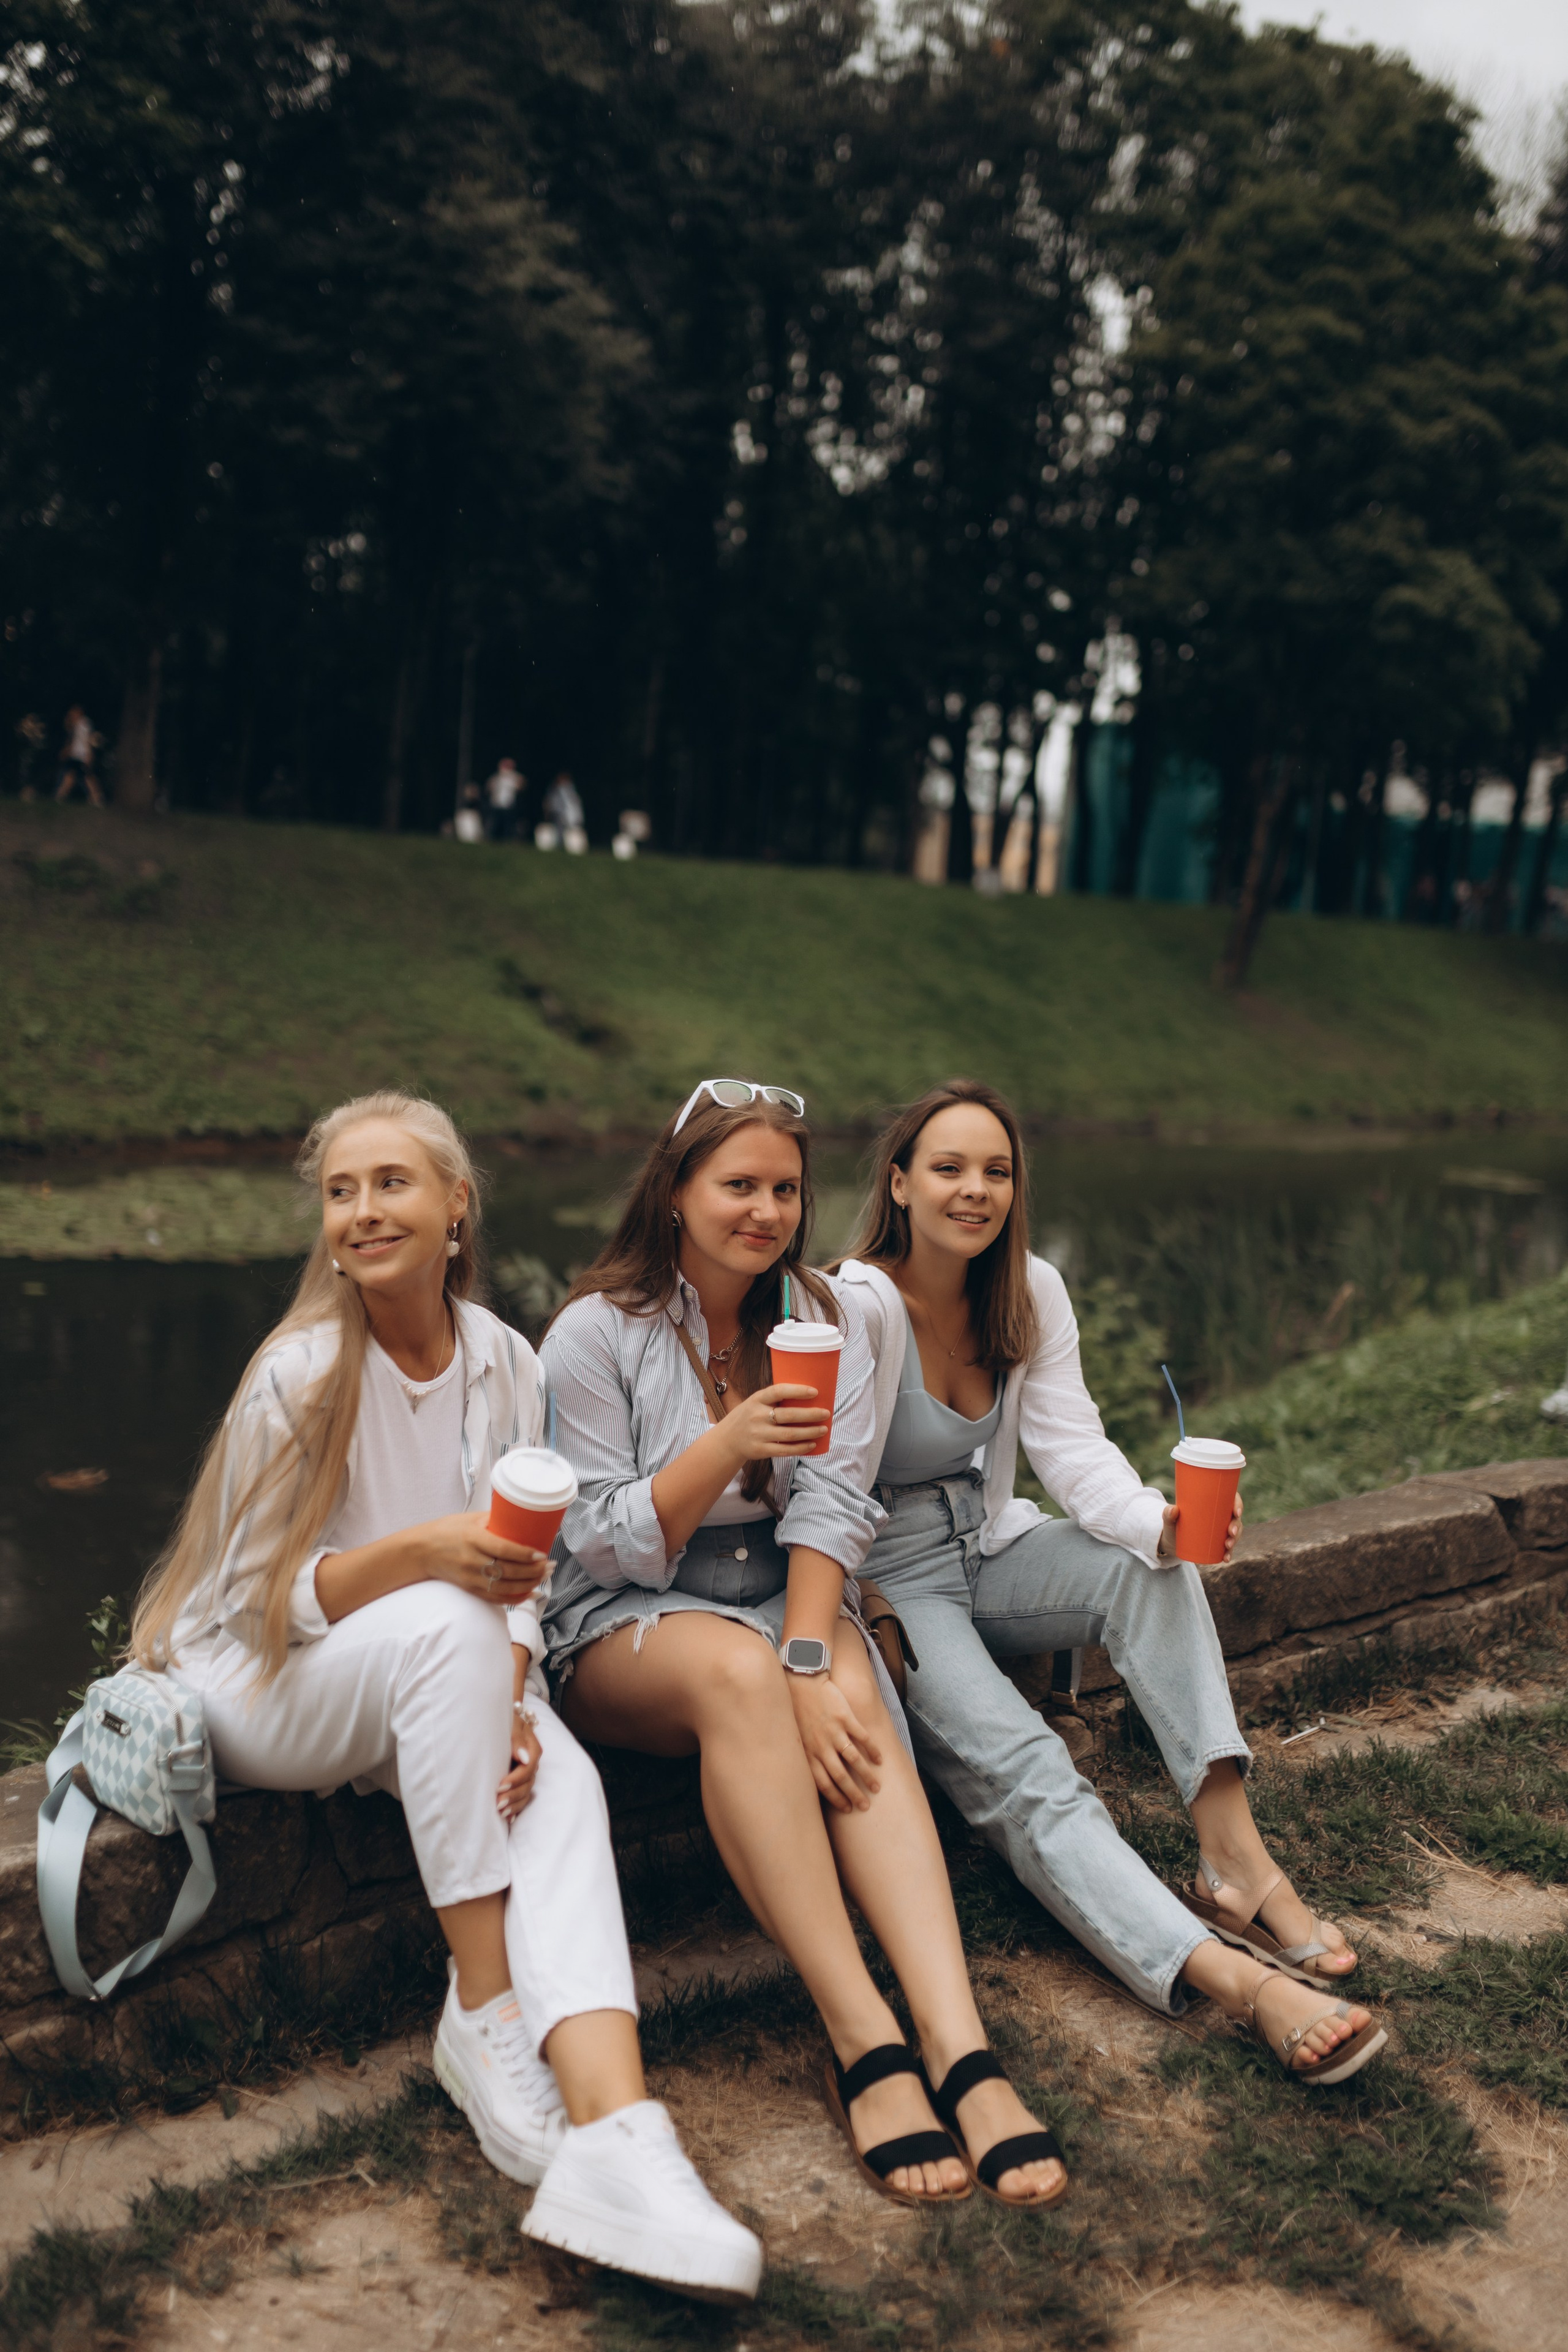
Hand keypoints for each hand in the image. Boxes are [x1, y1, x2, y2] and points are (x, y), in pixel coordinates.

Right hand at [412, 1511, 549, 1604]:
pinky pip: (495, 1598)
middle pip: (508, 1571)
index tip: (542, 1554)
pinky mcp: (469, 1589)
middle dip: (533, 1571)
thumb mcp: (471, 1519)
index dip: (526, 1554)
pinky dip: (515, 1598)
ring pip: (505, 1588)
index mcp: (473, 1539)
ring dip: (529, 1585)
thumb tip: (523, 1520)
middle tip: (551, 1566)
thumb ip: (495, 1521)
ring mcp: (470, 1578)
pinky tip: (530, 1594)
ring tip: (544, 1577)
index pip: (504, 1550)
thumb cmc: (447, 1530)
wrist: (421, 1550)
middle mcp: (472, 1561)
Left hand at [498, 1705, 541, 1819]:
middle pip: (528, 1783)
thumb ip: (516, 1738)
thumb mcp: (511, 1723)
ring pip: (526, 1792)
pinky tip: (508, 1818)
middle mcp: (532, 1762)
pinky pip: (523, 1796)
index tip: (499, 1786)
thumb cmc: (506, 1719)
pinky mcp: (520, 1779)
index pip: (528, 1768)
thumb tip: (524, 1758)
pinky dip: (517, 1807)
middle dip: (513, 1795)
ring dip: (515, 1804)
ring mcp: (527, 1772)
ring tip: (502, 1813)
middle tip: (498, 1805)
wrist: (504, 1718)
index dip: (515, 1779)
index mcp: (532, 1748)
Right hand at [718, 1382, 830, 1466]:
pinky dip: (801, 1448)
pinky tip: (812, 1444)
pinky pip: (785, 1450)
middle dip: (811, 1414)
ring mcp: (759, 1434)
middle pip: (789, 1415)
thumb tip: (807, 1398)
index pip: (778, 1391)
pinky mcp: (761, 1450)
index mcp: (757, 1399)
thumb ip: (774, 1400)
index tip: (815, 1392)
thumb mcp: (755, 1403)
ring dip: (810, 1432)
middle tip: (826, 1413)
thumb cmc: (748, 1417)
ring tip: (823, 1429)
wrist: (727, 1440)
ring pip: (790, 1434)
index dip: (797, 1391)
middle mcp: (757, 1416)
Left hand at [786, 1668, 881, 1812]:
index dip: (836, 1798)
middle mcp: (821, 1745)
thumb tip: (814, 1779)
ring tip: (877, 1787)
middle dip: (854, 1794)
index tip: (847, 1809)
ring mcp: (834, 1731)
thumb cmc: (798, 1712)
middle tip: (866, 1806)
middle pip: (840, 1776)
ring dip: (867, 1775)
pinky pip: (862, 1737)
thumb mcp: (797, 1738)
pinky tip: (880, 1760)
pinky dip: (872, 1750)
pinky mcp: (845, 1717)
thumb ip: (807, 1757)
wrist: (802, 1682)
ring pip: (854, 1759)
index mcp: (808, 1753)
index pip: (823, 1783)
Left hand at [1158, 1494, 1243, 1563]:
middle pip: (1235, 1518)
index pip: (1231, 1499)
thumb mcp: (1170, 1520)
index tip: (1236, 1512)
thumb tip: (1173, 1510)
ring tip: (1227, 1546)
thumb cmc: (1173, 1524)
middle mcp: (1220, 1516)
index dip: (1238, 1504)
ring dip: (1235, 1540)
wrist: (1172, 1541)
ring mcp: (1220, 1530)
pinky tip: (1226, 1558)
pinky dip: (1228, 1553)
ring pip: (1235, 1533)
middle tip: (1230, 1532)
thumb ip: (1168, 1514)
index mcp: (1213, 1503)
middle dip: (1237, 1526)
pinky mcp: (1218, 1543)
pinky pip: (1228, 1547)